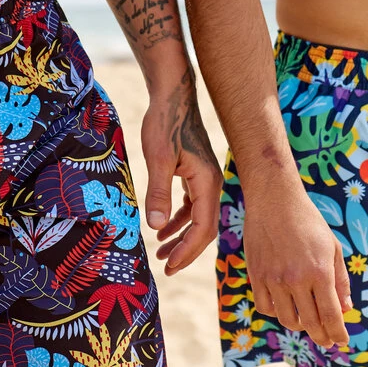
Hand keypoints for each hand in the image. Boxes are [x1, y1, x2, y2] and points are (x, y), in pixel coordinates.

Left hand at [141, 74, 222, 273]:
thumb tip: (156, 227)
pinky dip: (179, 219)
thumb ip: (157, 194)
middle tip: (166, 269)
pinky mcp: (195, 173)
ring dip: (181, 237)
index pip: (203, 227)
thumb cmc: (164, 124)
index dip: (187, 250)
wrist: (172, 97)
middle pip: (204, 227)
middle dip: (186, 250)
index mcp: (207, 182)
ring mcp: (204, 178)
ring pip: (197, 217)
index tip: (170, 266)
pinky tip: (162, 229)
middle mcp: (211, 183)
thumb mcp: (157, 160)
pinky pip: (191, 205)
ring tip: (161, 254)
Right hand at [243, 192, 350, 348]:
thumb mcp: (333, 248)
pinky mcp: (256, 275)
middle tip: (327, 340)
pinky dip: (276, 312)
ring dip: (299, 326)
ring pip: (286, 318)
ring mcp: (273, 279)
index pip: (331, 315)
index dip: (337, 333)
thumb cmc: (308, 222)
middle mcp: (296, 279)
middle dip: (321, 336)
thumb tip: (345, 308)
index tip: (341, 341)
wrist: (274, 202)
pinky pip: (265, 306)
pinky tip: (284, 307)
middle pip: (310, 322)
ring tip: (306, 323)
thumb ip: (340, 280)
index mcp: (319, 272)